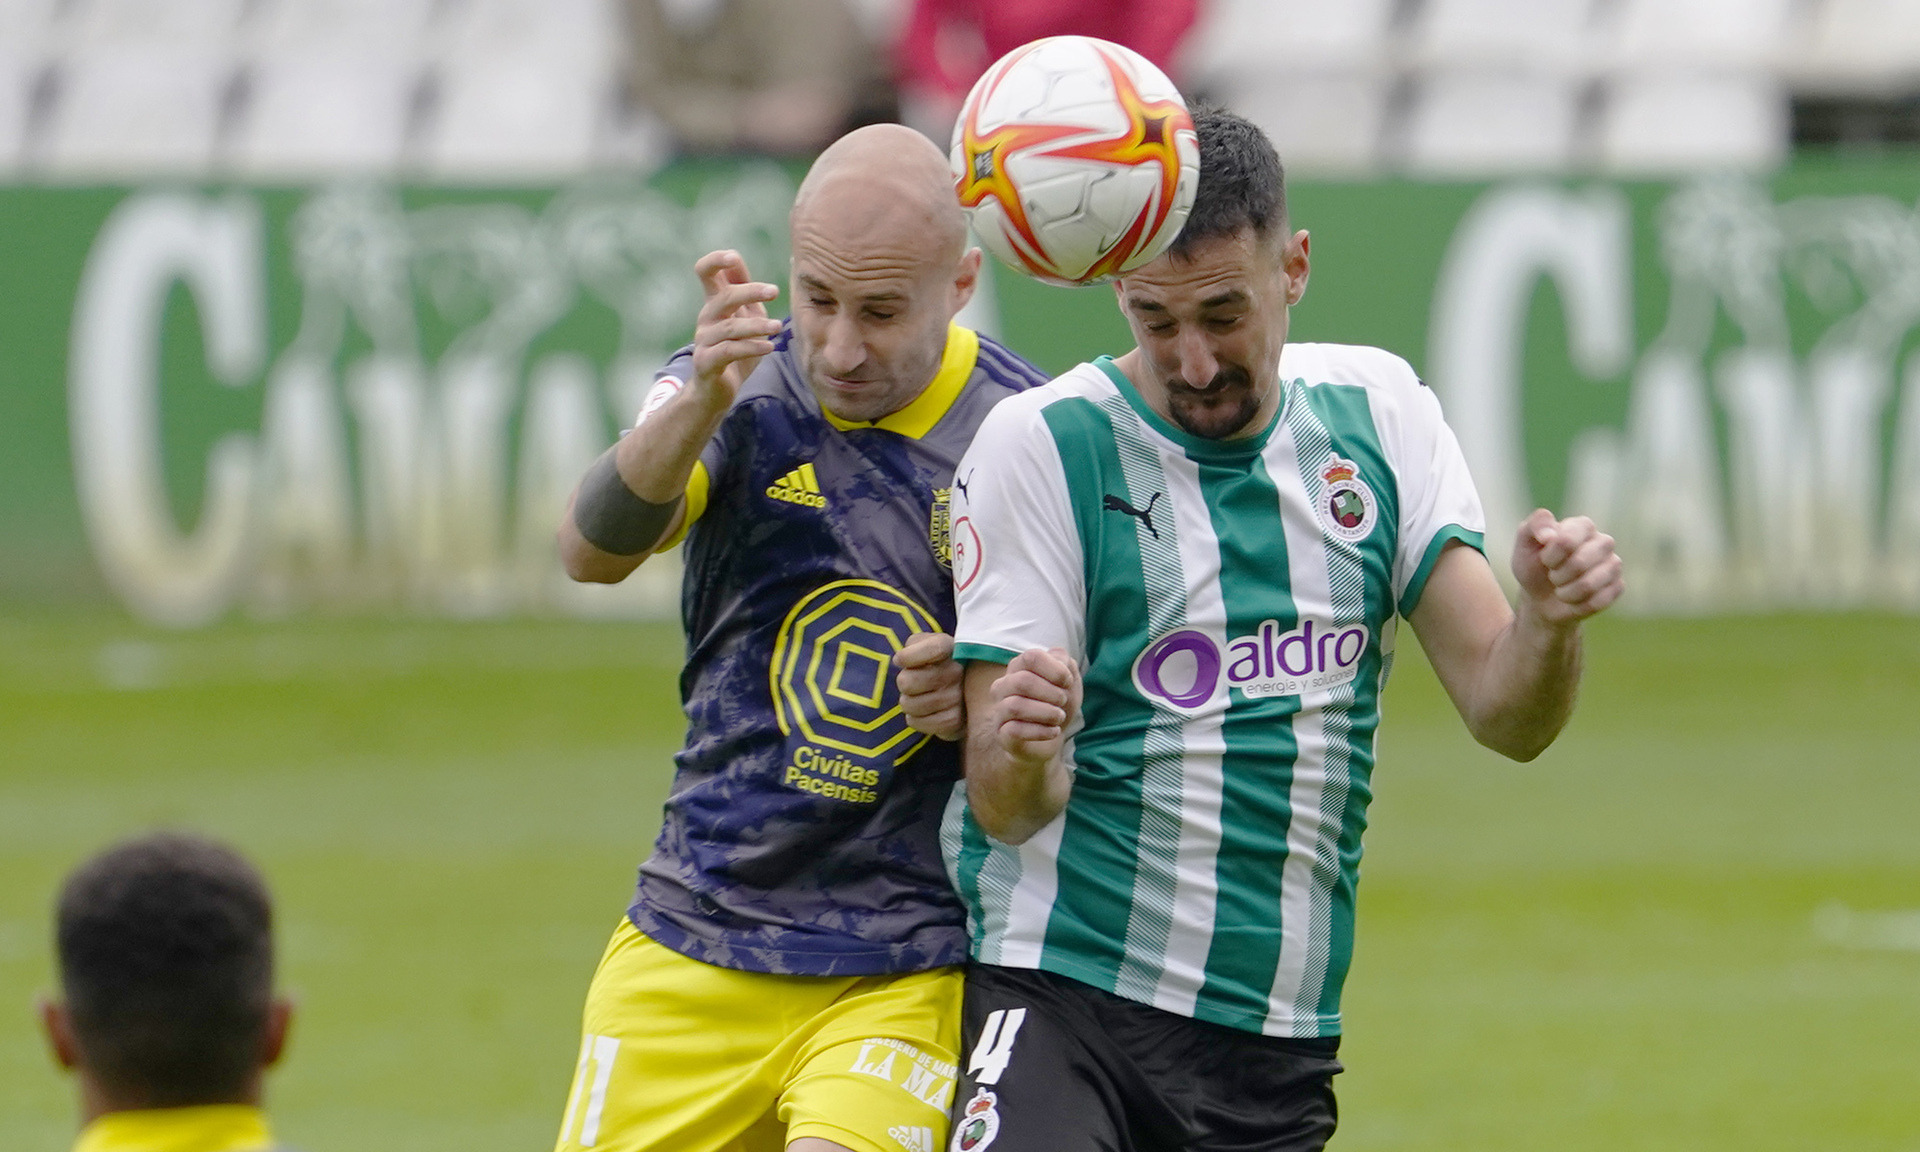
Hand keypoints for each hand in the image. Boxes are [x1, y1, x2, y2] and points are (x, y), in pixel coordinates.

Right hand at [689, 250, 782, 401]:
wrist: (718, 390)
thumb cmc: (736, 350)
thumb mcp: (746, 318)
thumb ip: (750, 294)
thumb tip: (755, 264)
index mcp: (715, 302)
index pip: (705, 271)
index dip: (715, 260)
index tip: (733, 257)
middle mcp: (707, 317)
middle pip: (724, 296)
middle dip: (750, 291)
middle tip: (775, 292)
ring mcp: (704, 340)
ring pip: (730, 327)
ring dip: (757, 325)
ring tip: (778, 327)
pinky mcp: (707, 362)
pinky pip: (729, 351)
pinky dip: (751, 347)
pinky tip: (769, 347)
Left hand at [895, 632, 963, 741]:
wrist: (966, 691)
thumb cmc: (937, 663)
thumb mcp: (927, 644)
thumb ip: (914, 644)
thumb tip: (900, 660)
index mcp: (952, 648)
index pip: (933, 649)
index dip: (908, 656)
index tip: (900, 660)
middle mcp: (958, 671)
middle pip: (909, 681)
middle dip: (904, 682)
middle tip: (911, 682)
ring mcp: (958, 697)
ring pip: (911, 705)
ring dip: (908, 702)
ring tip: (917, 697)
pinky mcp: (955, 721)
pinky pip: (918, 722)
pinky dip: (914, 719)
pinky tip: (921, 712)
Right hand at [988, 648, 1080, 765]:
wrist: (1051, 739)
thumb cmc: (1056, 704)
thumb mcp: (1069, 681)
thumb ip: (1065, 663)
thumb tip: (1057, 658)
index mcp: (1018, 667)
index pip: (1032, 657)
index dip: (1055, 669)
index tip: (1068, 682)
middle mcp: (1003, 686)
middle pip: (1023, 681)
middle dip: (1051, 693)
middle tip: (1063, 702)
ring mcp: (999, 710)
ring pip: (1015, 706)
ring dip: (1046, 713)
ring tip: (1059, 717)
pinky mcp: (1001, 733)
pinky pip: (1014, 730)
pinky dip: (1040, 731)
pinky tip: (1054, 731)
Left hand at [1511, 509, 1623, 626]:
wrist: (1541, 598)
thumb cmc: (1534, 566)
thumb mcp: (1525, 543)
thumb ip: (1534, 526)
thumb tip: (1550, 535)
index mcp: (1582, 525)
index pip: (1567, 540)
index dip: (1550, 556)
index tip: (1544, 560)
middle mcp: (1603, 542)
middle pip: (1580, 563)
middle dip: (1557, 576)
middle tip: (1552, 576)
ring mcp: (1613, 564)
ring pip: (1589, 584)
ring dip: (1566, 592)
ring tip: (1561, 589)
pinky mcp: (1617, 586)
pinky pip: (1598, 601)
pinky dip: (1577, 605)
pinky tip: (1573, 600)